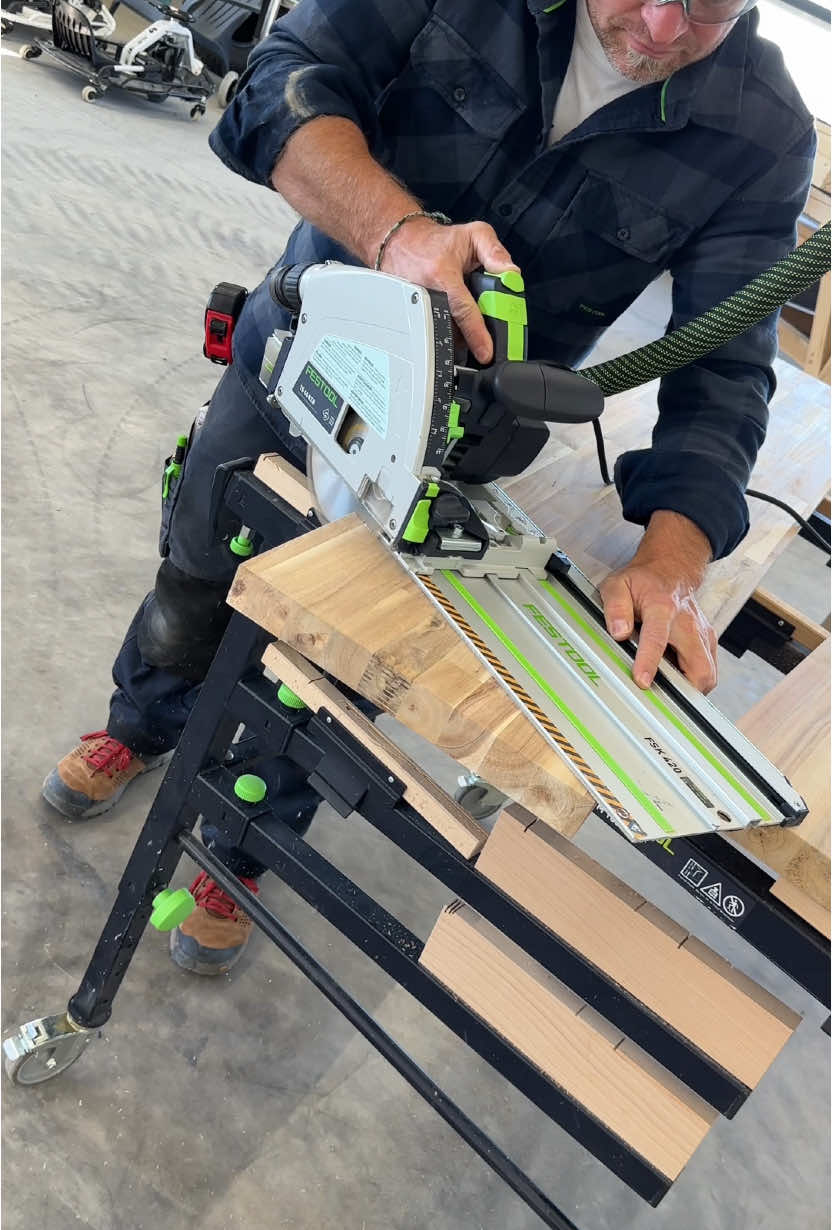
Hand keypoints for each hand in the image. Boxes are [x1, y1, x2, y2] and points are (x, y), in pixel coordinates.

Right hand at [379, 217, 517, 363]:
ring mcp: (412, 306)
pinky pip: (429, 332)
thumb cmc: (437, 241)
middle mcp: (424, 292)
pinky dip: (444, 331)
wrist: (401, 241)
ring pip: (440, 334)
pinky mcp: (407, 314)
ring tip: (465, 316)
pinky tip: (450, 317)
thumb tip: (511, 274)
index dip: (476, 334)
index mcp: (441, 273)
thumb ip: (496, 252)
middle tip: (482, 337)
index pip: (462, 310)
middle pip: (451, 330)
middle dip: (469, 338)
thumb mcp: (474, 234)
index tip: (486, 353)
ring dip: (457, 334)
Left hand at [599, 511, 717, 692]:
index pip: (657, 638)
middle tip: (661, 700)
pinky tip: (677, 678)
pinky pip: (708, 668)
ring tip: (667, 691)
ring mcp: (702, 633)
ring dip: (691, 688)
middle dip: (684, 689)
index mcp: (662, 608)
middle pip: (699, 666)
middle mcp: (688, 623)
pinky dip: (695, 679)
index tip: (642, 681)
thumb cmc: (644, 580)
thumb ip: (616, 607)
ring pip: (708, 672)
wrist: (671, 570)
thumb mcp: (618, 585)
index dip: (649, 662)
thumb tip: (618, 631)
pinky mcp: (708, 641)